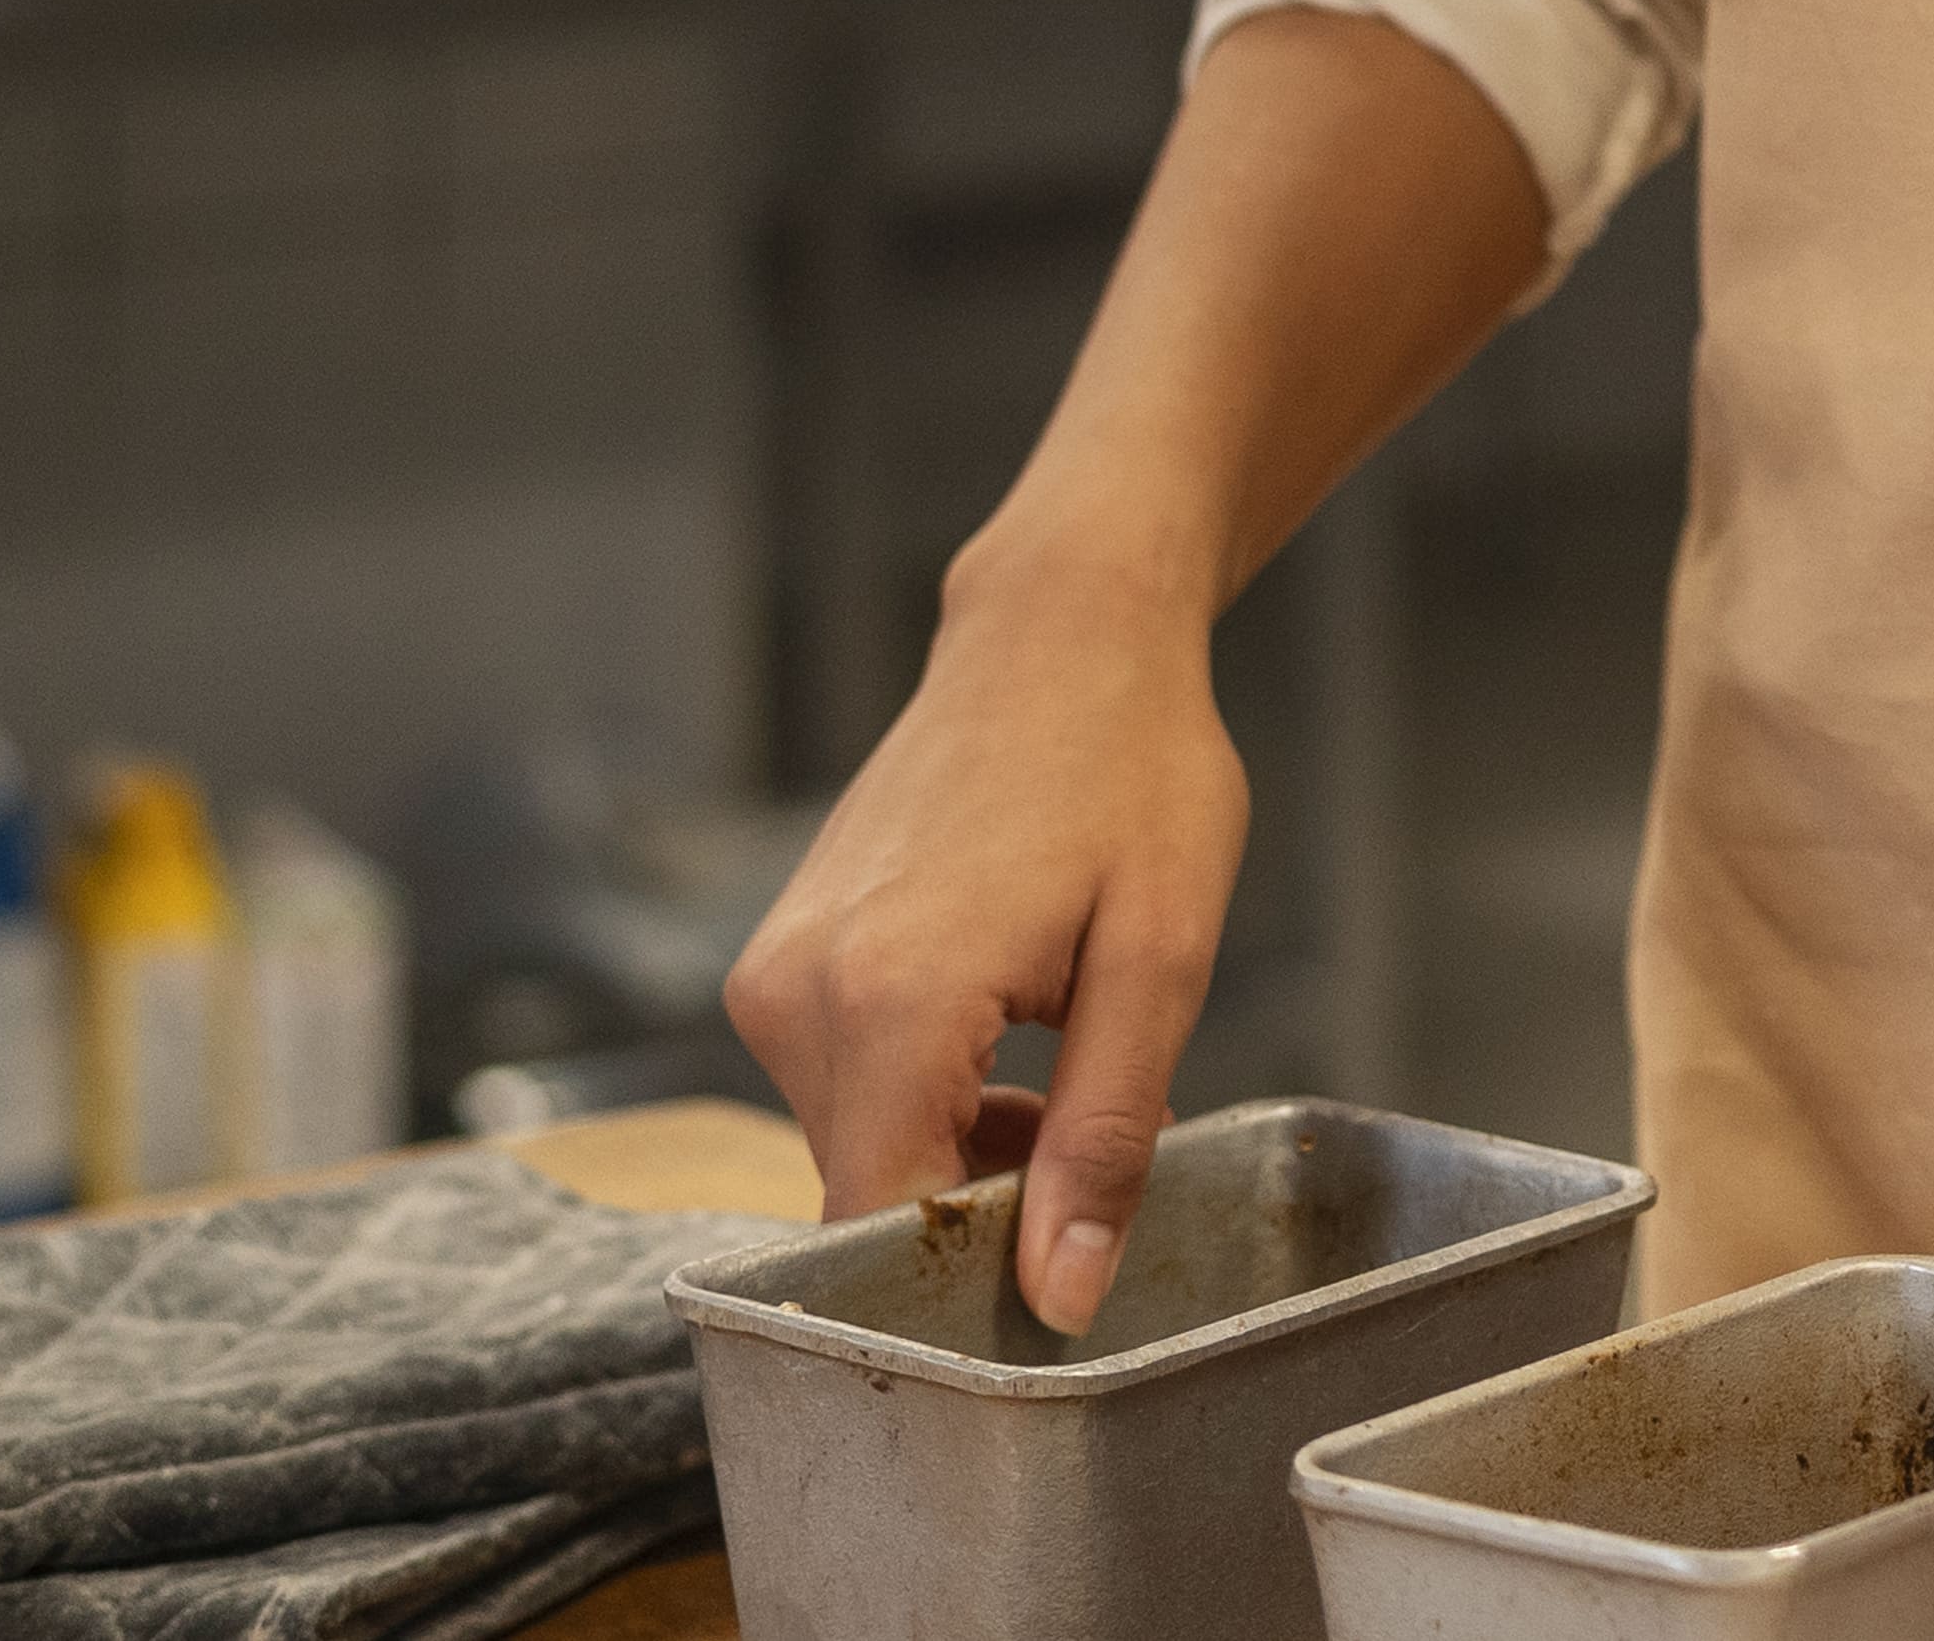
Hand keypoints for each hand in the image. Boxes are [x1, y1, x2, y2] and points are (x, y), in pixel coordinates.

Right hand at [722, 530, 1252, 1332]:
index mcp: (887, 1003)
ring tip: (1063, 1062)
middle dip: (983, 1205)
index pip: (880, 1231)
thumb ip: (1105, 1140)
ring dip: (959, 1148)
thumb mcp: (1162, 960)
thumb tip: (1059, 1298)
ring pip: (855, 1149)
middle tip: (1098, 1136)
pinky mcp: (774, 962)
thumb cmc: (1133, 772)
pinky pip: (840, 1088)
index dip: (969, 1275)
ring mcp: (771, 976)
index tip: (1064, 1264)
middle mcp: (795, 996)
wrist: (1061, 635)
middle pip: (867, 1196)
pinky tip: (1009, 1034)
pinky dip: (923, 1097)